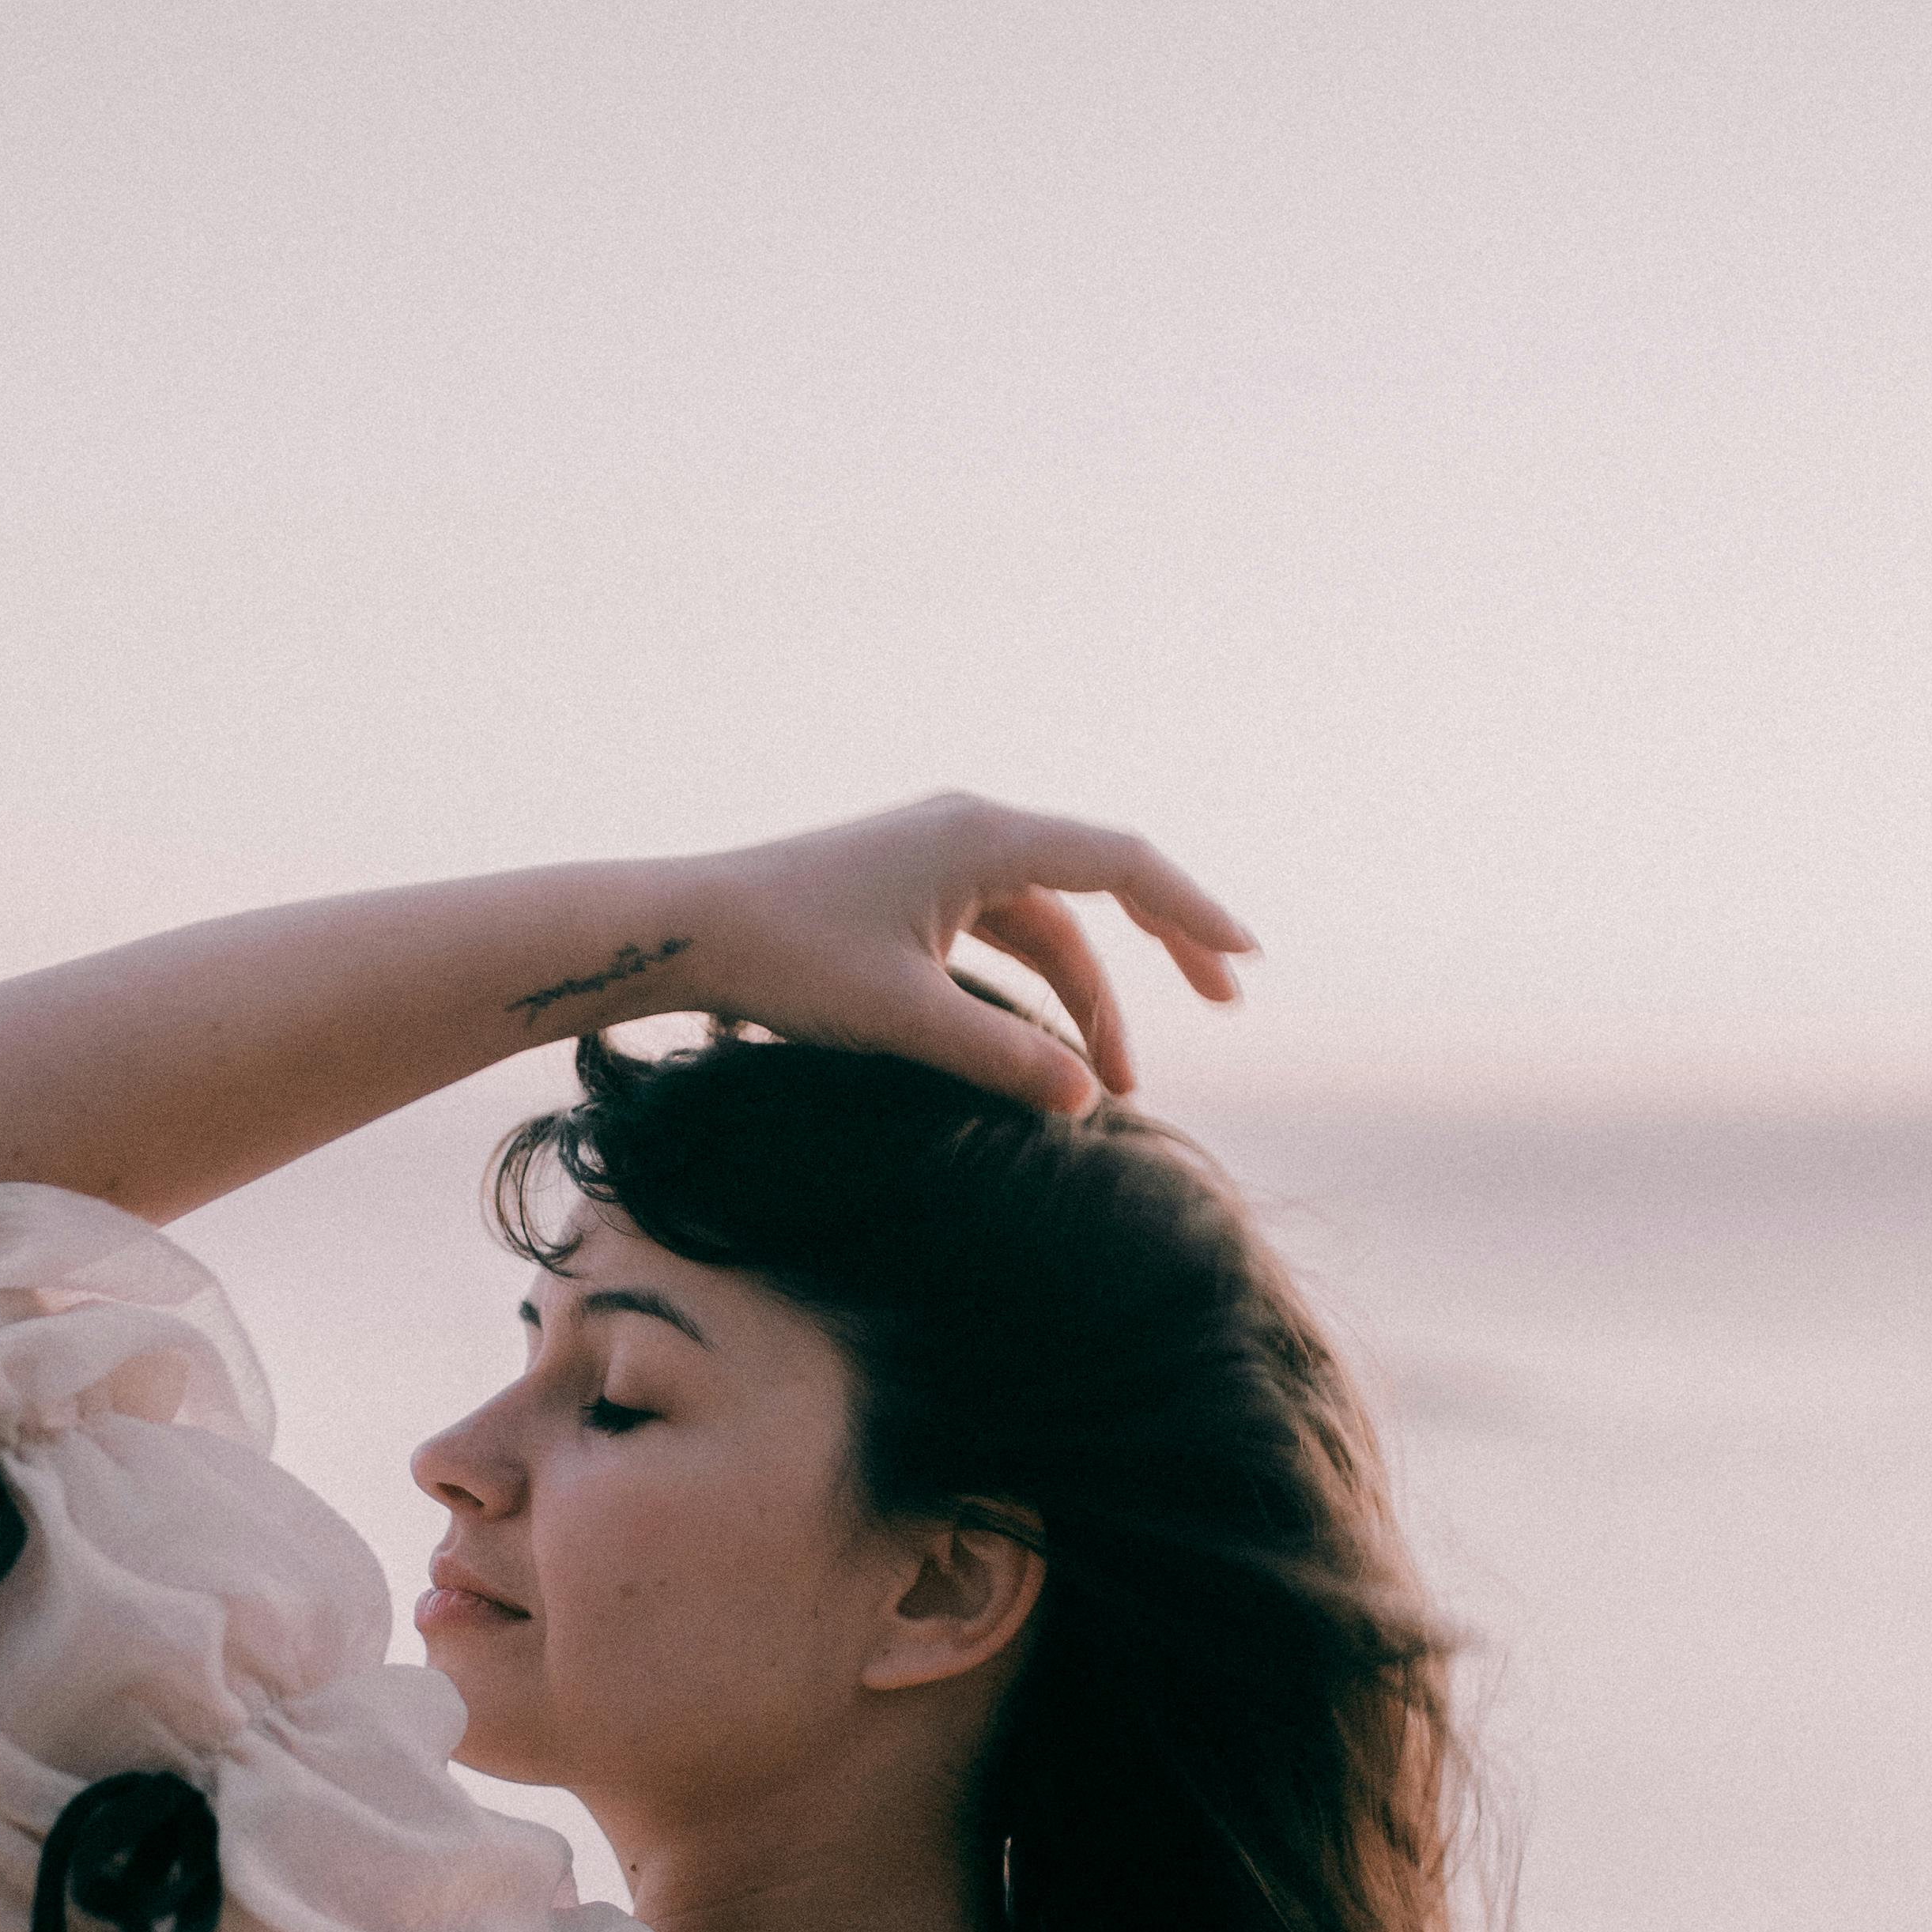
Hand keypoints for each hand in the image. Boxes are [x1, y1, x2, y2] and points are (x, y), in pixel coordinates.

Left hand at [684, 794, 1256, 1115]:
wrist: (683, 927)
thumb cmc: (787, 960)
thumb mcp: (905, 1019)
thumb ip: (1003, 1057)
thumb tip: (1088, 1101)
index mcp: (984, 836)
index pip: (1123, 865)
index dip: (1194, 913)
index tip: (1248, 960)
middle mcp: (971, 829)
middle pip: (1099, 885)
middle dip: (1163, 949)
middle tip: (1225, 1004)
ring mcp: (940, 855)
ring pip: (1045, 923)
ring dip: (1085, 995)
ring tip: (1113, 1082)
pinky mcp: (910, 887)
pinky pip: (1000, 930)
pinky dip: (1033, 985)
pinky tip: (1049, 1046)